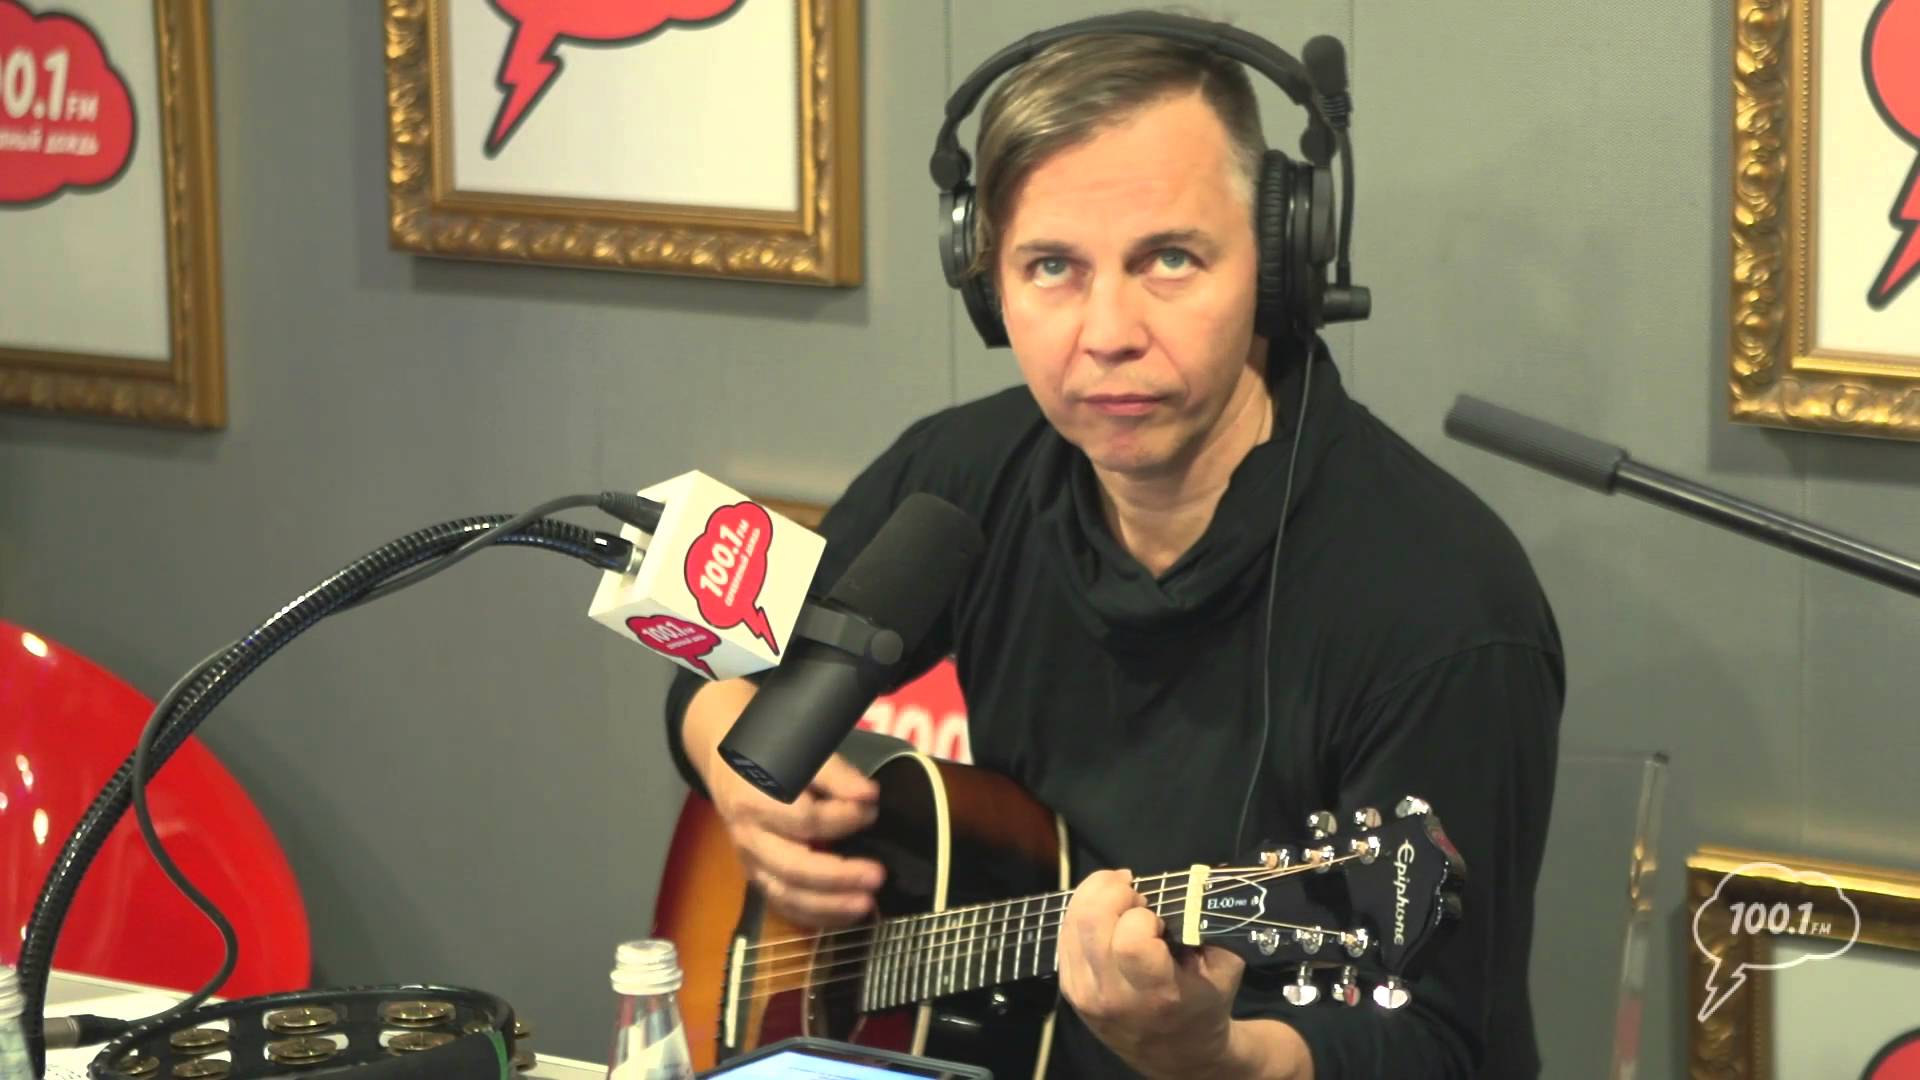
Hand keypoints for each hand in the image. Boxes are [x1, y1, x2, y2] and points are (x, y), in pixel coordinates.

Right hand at [702, 746, 885, 928]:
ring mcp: (752, 863)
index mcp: (757, 801)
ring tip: (866, 904)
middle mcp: (751, 839)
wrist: (728, 766)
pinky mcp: (758, 879)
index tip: (871, 810)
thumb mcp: (800, 753)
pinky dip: (816, 916)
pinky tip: (847, 913)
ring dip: (829, 905)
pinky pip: (785, 906)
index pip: (804, 820)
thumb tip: (868, 795)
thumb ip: (835, 775)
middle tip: (878, 875)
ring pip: (787, 895)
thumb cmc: (771, 758)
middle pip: (793, 868)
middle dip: (838, 876)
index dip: (843, 819)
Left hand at [1058, 869, 1245, 1078]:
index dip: (1143, 916)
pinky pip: (1065, 933)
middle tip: (1136, 894)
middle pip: (1092, 920)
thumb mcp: (1225, 968)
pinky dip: (1083, 910)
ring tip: (1121, 895)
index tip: (1158, 919)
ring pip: (1072, 921)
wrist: (1176, 1054)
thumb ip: (1211, 925)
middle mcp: (1111, 995)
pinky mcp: (1068, 987)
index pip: (1130, 939)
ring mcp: (1083, 993)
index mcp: (1155, 995)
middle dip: (1114, 891)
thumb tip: (1193, 883)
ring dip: (1096, 894)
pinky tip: (1105, 912)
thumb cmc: (1203, 1005)